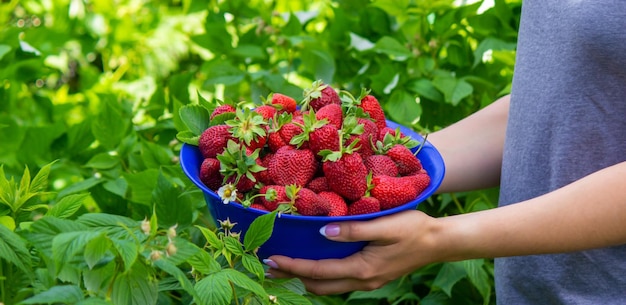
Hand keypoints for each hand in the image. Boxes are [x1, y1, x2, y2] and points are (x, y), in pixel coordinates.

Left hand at [265, 210, 440, 294]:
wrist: (439, 242)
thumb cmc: (414, 229)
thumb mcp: (385, 225)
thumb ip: (353, 229)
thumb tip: (322, 232)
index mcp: (362, 269)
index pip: (318, 271)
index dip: (292, 266)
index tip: (271, 259)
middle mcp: (362, 280)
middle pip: (318, 285)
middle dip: (292, 277)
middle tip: (269, 267)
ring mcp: (368, 281)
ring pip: (328, 287)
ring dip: (305, 278)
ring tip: (285, 269)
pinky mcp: (372, 277)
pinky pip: (339, 282)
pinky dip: (321, 276)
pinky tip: (314, 266)